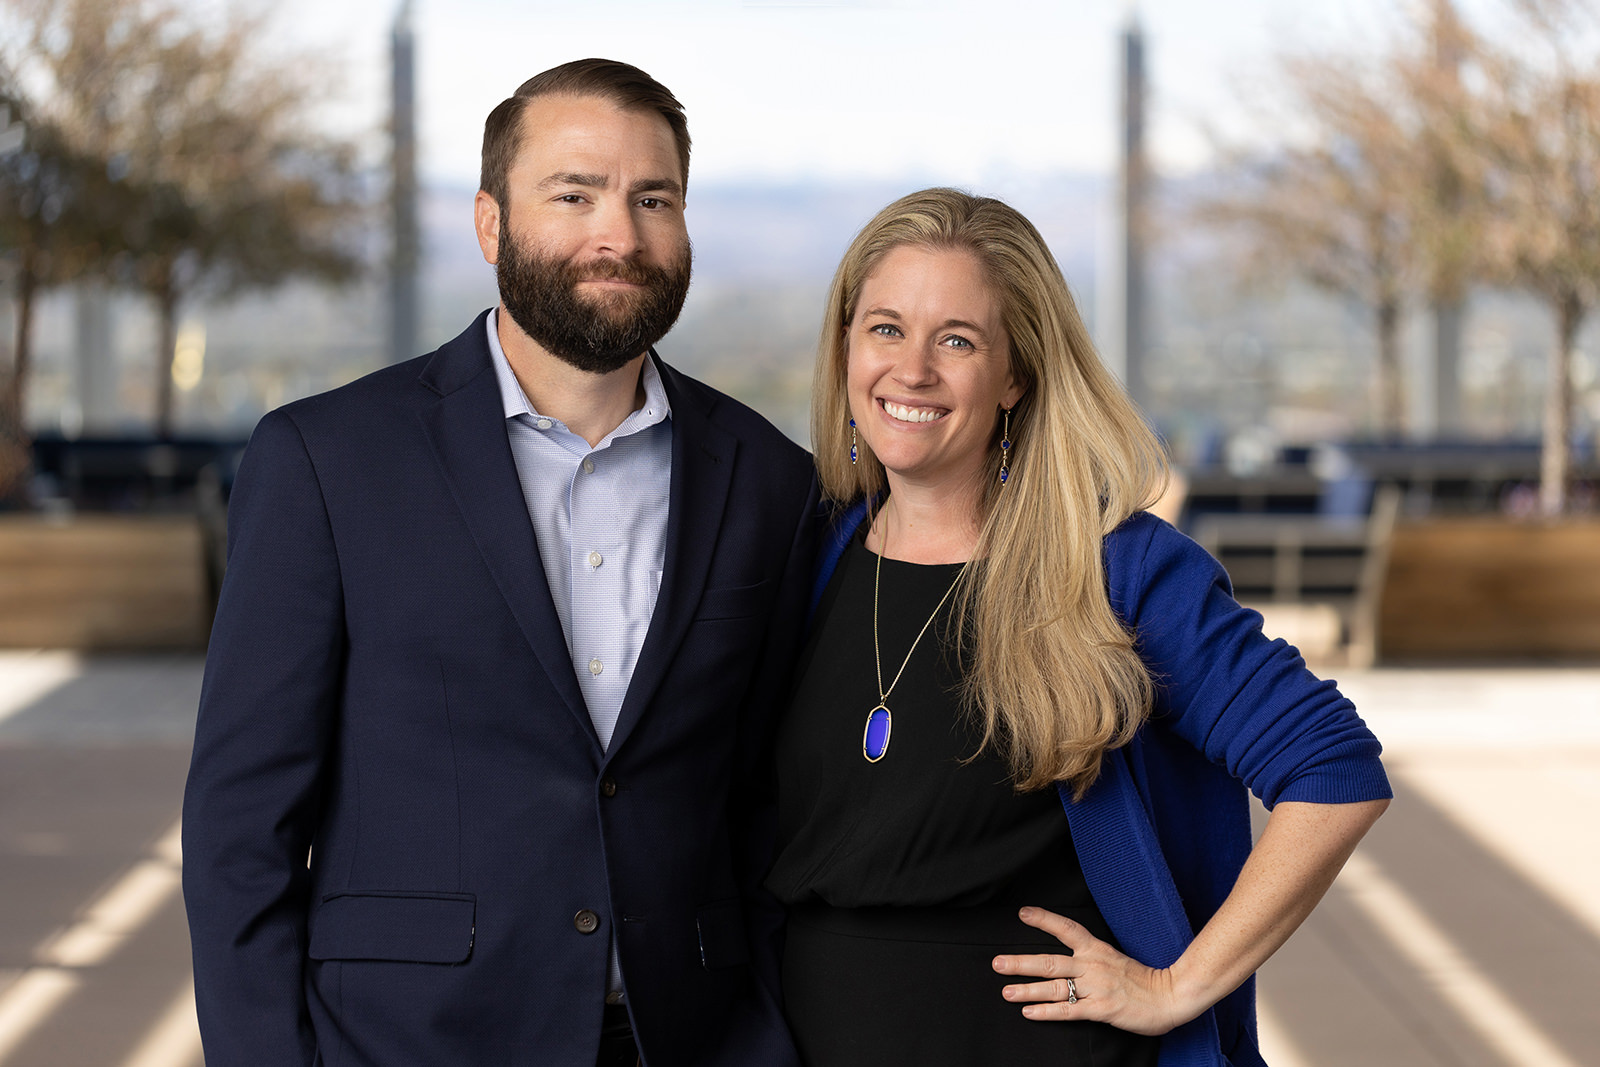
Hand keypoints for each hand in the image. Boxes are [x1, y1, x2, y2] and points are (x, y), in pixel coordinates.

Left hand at [990, 906, 1190, 1035]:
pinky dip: (1046, 1011)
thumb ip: (1093, 958)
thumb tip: (1070, 959)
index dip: (1044, 920)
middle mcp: (1093, 965)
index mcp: (1097, 950)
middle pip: (1050, 961)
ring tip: (1005, 990)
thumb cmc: (1144, 980)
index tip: (1023, 913)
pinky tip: (1029, 1012)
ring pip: (1055, 987)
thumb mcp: (1116, 959)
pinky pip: (1069, 1011)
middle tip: (997, 962)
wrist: (1171, 996)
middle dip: (1021, 962)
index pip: (1067, 929)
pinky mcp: (1101, 1009)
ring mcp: (1096, 988)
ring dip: (1027, 989)